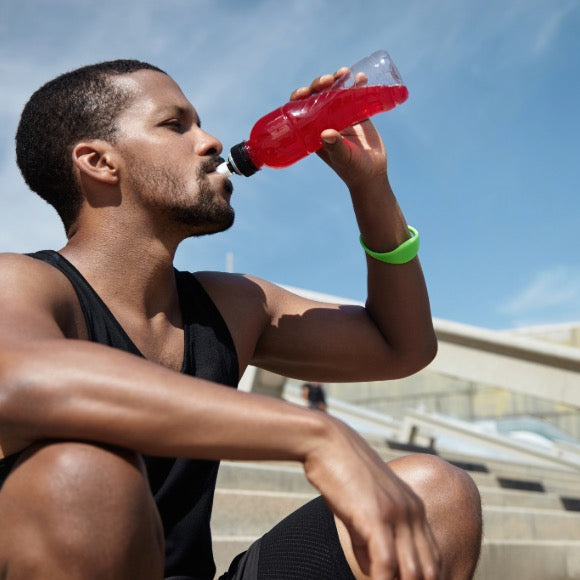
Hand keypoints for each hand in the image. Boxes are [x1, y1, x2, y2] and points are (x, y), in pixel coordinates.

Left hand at [290, 69, 387, 189]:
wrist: (372, 173)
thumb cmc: (353, 169)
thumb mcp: (343, 158)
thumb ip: (335, 147)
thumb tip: (326, 133)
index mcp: (313, 131)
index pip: (300, 109)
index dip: (299, 97)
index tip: (304, 92)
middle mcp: (325, 121)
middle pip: (317, 96)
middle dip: (319, 84)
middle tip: (328, 80)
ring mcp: (341, 115)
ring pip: (335, 91)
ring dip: (337, 79)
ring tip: (344, 72)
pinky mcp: (358, 114)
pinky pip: (356, 94)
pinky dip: (357, 84)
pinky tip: (361, 78)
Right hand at [304, 416, 440, 578]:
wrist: (327, 442)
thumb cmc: (340, 473)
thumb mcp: (363, 506)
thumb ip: (372, 537)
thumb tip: (376, 571)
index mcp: (414, 508)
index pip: (434, 559)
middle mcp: (413, 512)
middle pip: (430, 571)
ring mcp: (397, 513)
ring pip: (413, 572)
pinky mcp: (377, 516)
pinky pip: (387, 564)